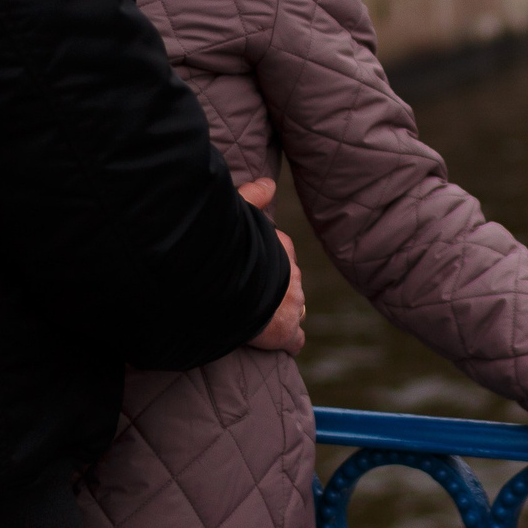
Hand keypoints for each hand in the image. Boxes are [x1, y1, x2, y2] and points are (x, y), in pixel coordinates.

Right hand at [238, 180, 304, 355]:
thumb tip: (269, 182)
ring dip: (283, 315)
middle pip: (291, 283)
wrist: (232, 283)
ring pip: (296, 310)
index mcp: (281, 248)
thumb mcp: (239, 212)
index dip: (271, 264)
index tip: (255, 270)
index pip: (283, 255)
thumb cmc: (231, 247)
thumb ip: (253, 196)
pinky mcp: (287, 331)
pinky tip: (279, 345)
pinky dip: (288, 342)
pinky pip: (295, 340)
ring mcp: (293, 305)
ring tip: (261, 320)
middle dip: (278, 290)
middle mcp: (293, 276)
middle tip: (253, 297)